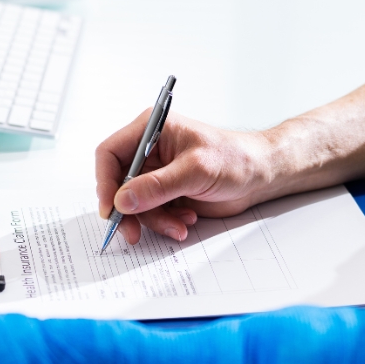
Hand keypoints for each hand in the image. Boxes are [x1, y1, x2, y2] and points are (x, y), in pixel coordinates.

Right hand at [96, 110, 280, 244]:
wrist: (260, 176)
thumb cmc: (235, 159)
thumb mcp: (195, 170)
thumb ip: (158, 186)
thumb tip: (123, 200)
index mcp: (151, 130)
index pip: (110, 153)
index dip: (105, 182)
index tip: (111, 208)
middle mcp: (150, 151)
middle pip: (118, 184)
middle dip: (128, 210)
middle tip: (132, 233)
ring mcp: (157, 174)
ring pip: (135, 204)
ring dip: (154, 220)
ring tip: (179, 225)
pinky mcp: (166, 193)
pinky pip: (152, 213)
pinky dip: (166, 222)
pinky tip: (186, 220)